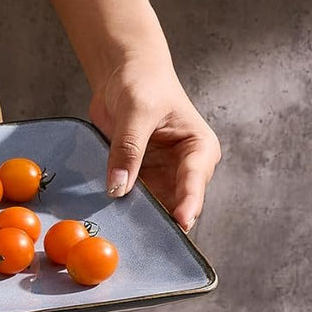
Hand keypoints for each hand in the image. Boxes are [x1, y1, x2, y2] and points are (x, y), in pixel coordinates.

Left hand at [88, 54, 220, 230]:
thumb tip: (119, 188)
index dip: (188, 203)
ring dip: (141, 216)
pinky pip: (134, 199)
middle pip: (177, 201)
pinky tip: (112, 219)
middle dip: (162, 218)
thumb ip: (128, 150)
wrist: (124, 72)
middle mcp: (185, 167)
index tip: (179, 222)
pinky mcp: (141, 177)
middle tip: (146, 238)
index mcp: (199, 148)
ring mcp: (163, 175)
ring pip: (156, 205)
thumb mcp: (137, 112)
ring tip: (126, 231)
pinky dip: (124, 208)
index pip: (195, 180)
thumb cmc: (143, 82)